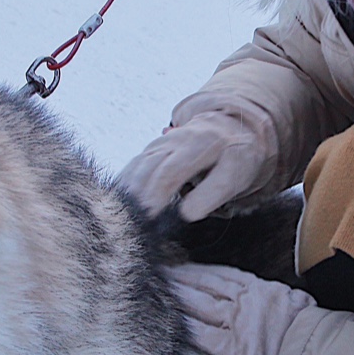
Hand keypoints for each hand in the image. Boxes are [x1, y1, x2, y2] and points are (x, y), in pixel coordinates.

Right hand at [115, 109, 268, 220]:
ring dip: (127, 192)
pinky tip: (118, 204)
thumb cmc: (235, 158)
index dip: (156, 195)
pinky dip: (125, 185)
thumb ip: (212, 194)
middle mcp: (177, 140)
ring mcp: (162, 143)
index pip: (170, 172)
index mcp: (202, 144)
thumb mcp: (235, 175)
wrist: (228, 128)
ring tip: (121, 219)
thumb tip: (186, 214)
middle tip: (131, 226)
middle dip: (138, 197)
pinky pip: (134, 166)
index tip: (149, 218)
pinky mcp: (152, 149)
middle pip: (148, 170)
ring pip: (138, 167)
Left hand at [167, 261, 315, 354]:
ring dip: (179, 296)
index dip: (202, 270)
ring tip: (160, 289)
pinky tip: (171, 320)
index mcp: (262, 288)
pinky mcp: (233, 348)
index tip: (186, 266)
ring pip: (201, 305)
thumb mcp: (299, 301)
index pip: (225, 275)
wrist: (318, 350)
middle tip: (162, 271)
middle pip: (206, 285)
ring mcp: (237, 323)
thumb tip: (280, 296)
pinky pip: (204, 335)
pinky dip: (187, 327)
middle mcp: (246, 302)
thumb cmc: (314, 329)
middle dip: (183, 278)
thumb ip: (280, 296)